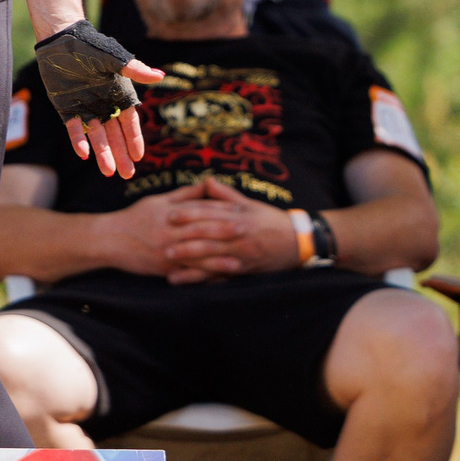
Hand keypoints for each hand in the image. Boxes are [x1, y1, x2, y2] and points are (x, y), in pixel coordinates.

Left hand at [62, 56, 164, 178]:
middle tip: (127, 175)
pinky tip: (85, 155)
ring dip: (102, 153)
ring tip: (109, 172)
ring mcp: (86, 108)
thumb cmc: (91, 46)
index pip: (129, 123)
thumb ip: (134, 70)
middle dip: (121, 154)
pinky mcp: (67, 108)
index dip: (134, 139)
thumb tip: (160, 76)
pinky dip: (79, 141)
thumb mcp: (114, 59)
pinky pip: (75, 129)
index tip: (139, 157)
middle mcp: (104, 104)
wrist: (61, 40)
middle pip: (115, 135)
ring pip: (97, 136)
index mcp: (119, 95)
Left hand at [156, 177, 297, 282]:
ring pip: (212, 256)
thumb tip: (205, 180)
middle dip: (184, 237)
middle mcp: (240, 234)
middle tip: (161, 239)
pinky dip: (201, 278)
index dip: (189, 213)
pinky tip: (184, 279)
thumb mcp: (250, 204)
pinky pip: (220, 274)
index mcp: (239, 216)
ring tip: (168, 259)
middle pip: (208, 235)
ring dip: (189, 259)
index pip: (211, 213)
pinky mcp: (244, 270)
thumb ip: (225, 195)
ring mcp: (241, 253)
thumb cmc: (270, 221)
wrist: (298, 242)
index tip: (169, 213)